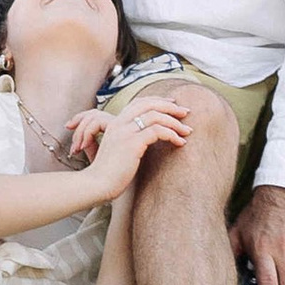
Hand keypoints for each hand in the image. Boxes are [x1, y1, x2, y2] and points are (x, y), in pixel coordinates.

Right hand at [66, 93, 192, 201]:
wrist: (97, 184)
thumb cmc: (110, 173)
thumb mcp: (119, 151)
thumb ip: (131, 141)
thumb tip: (150, 140)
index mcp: (116, 122)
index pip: (139, 102)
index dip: (158, 100)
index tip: (173, 104)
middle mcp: (120, 123)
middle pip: (149, 104)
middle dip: (170, 106)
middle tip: (186, 113)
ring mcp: (125, 132)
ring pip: (155, 116)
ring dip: (175, 122)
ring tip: (187, 131)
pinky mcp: (132, 143)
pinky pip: (157, 131)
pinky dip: (171, 134)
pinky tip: (180, 143)